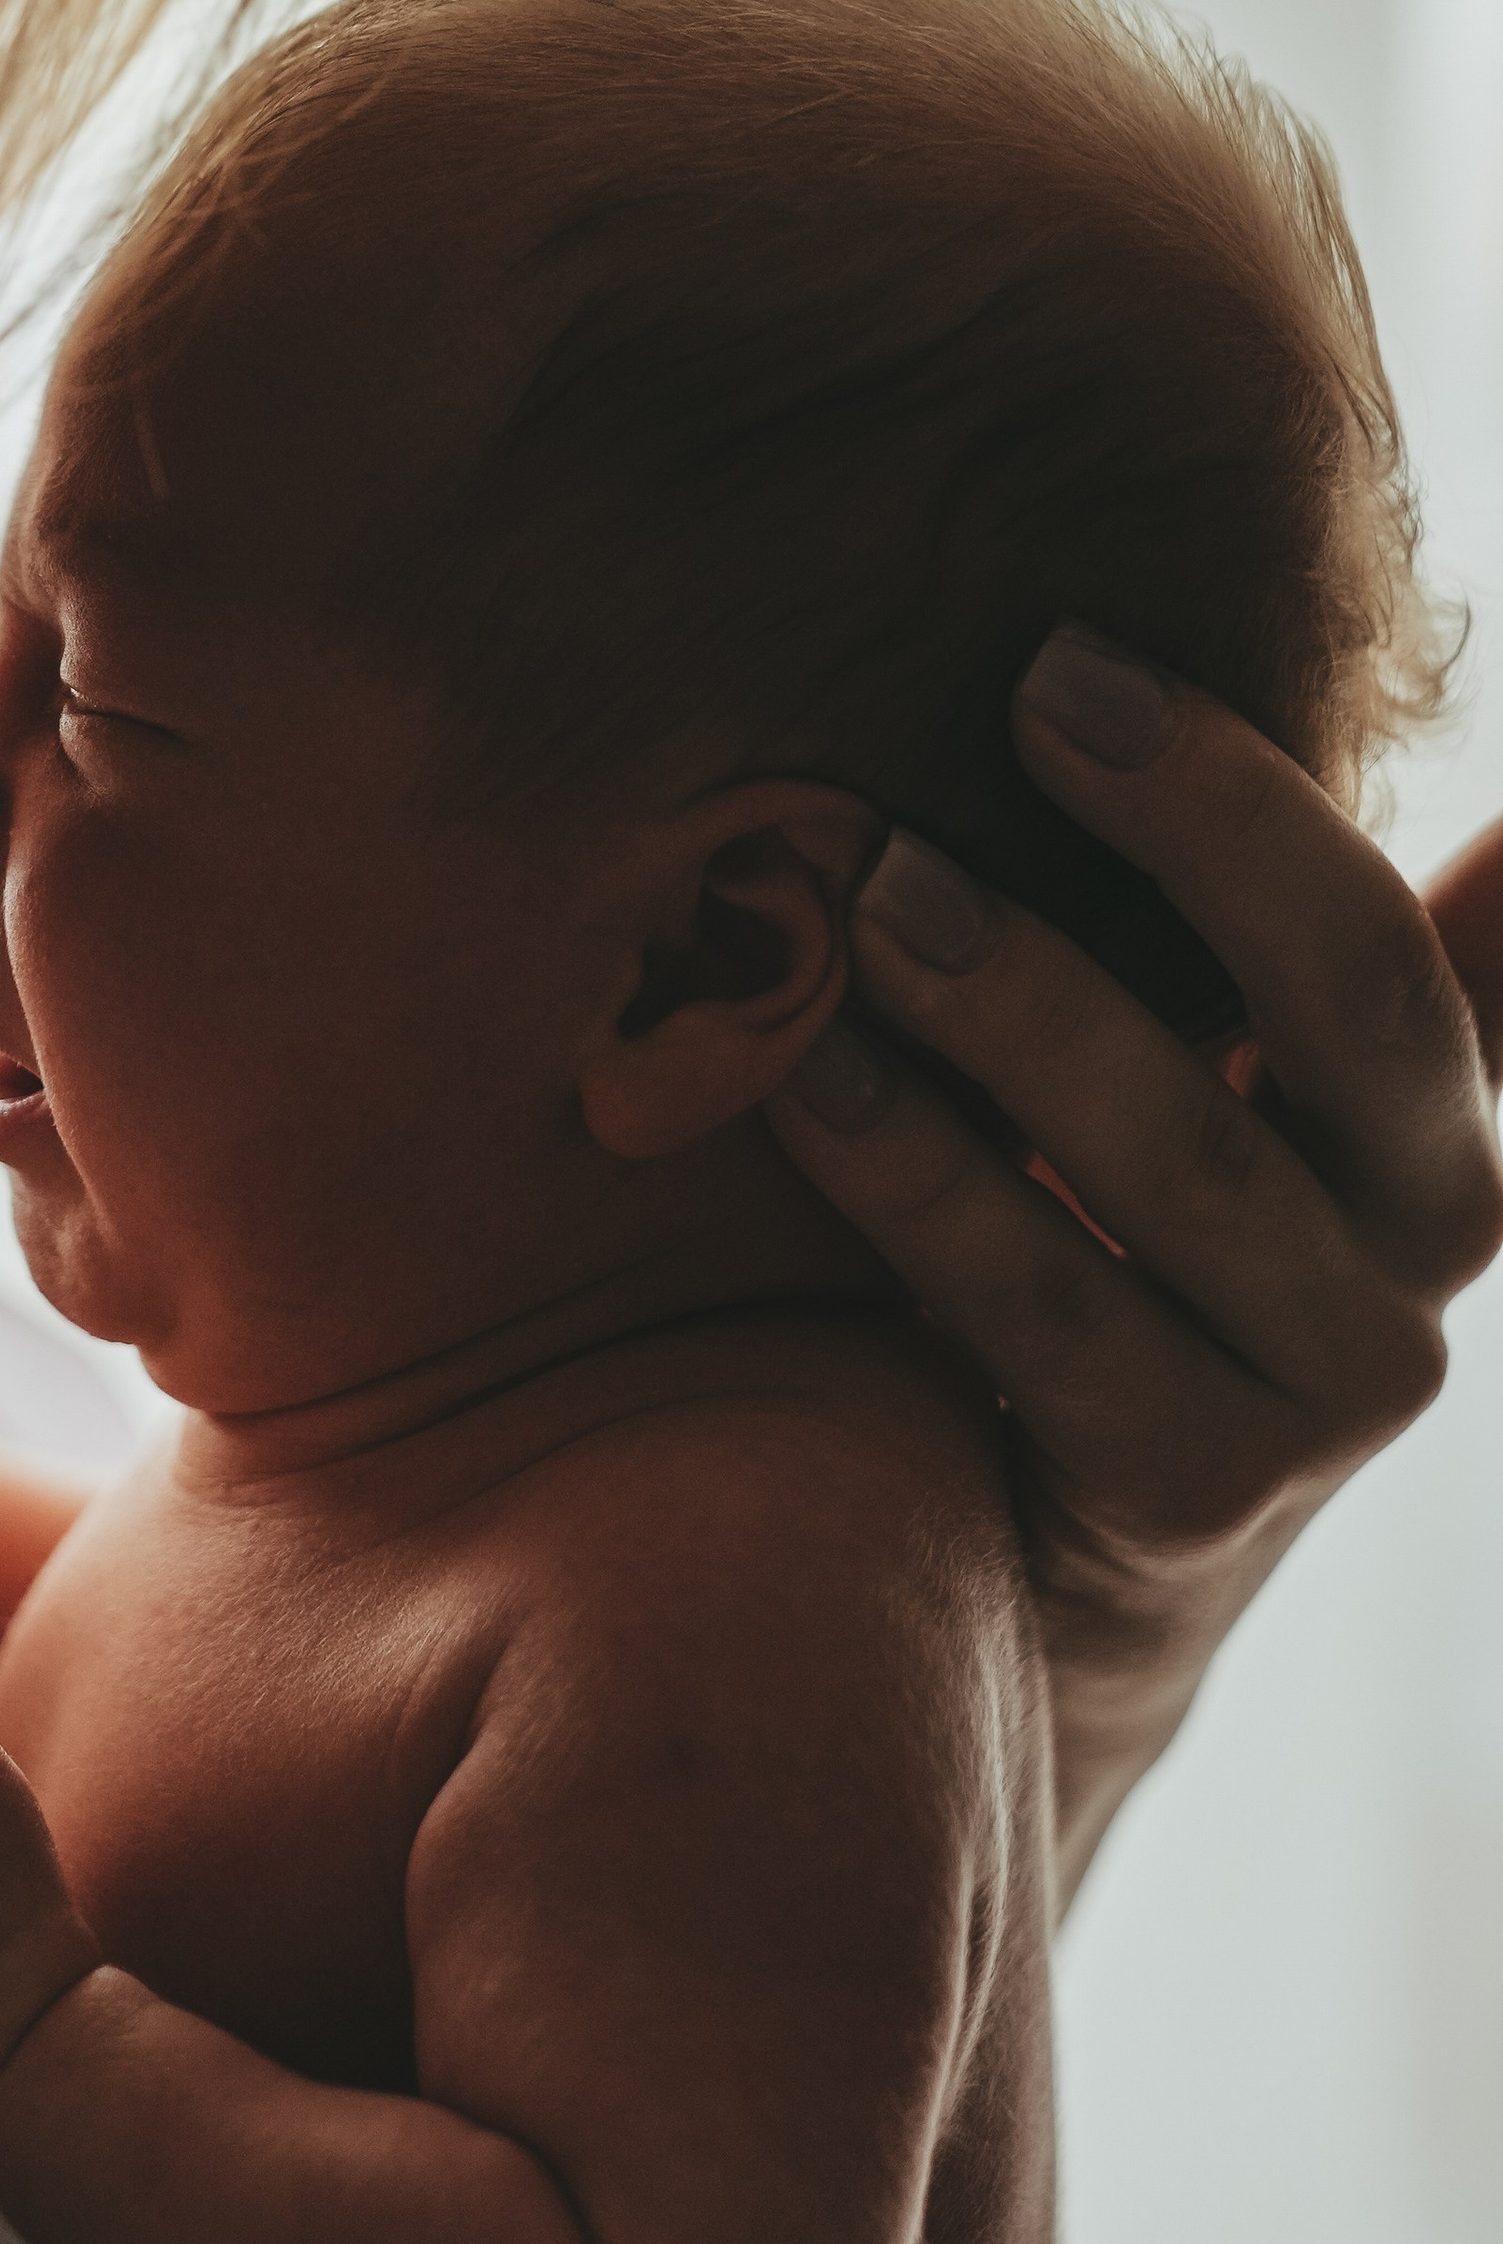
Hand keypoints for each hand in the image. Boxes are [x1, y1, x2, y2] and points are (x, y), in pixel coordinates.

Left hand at [763, 627, 1502, 1896]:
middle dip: (1200, 825)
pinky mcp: (1190, 1493)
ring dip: (1033, 1003)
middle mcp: (1423, 1244)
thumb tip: (1468, 791)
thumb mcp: (1225, 1098)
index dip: (1257, 789)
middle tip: (1032, 691)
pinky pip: (1053, 1312)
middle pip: (1356, 1004)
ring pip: (1192, 1156)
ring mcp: (1325, 1384)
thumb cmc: (1112, 1266)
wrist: (1037, 1589)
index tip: (1075, 654)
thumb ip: (1280, 953)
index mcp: (1438, 1117)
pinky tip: (808, 1077)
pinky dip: (927, 1184)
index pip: (1397, 927)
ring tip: (881, 889)